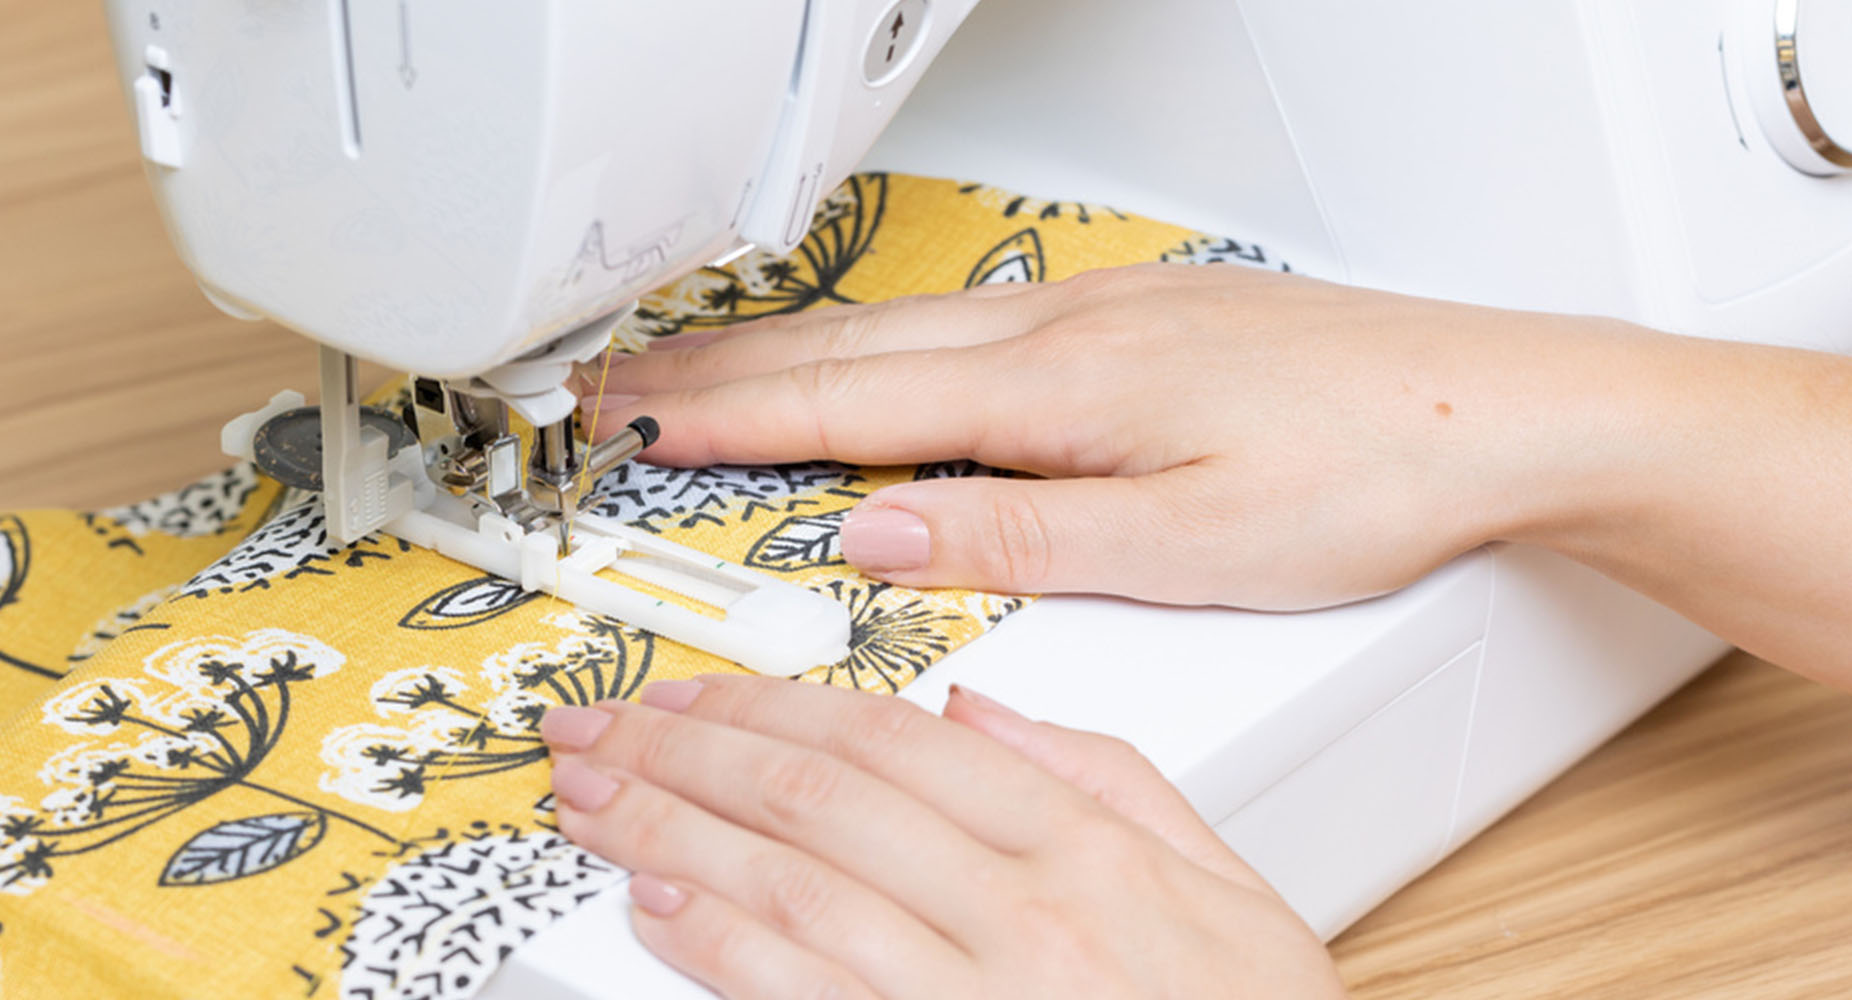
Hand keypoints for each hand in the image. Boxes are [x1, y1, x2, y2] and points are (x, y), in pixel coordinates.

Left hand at [539, 676, 1345, 999]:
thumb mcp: (1234, 897)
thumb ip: (1114, 782)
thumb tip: (981, 705)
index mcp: (1091, 855)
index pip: (898, 743)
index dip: (777, 706)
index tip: (699, 691)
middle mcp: (1025, 918)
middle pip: (821, 799)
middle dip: (690, 750)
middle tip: (603, 727)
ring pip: (792, 884)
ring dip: (672, 830)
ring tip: (596, 798)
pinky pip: (804, 997)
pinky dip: (718, 945)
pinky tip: (655, 903)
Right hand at [588, 264, 1652, 609]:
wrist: (1499, 408)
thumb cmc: (1370, 475)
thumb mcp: (1194, 547)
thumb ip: (1024, 539)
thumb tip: (882, 533)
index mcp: (1061, 390)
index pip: (851, 404)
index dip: (728, 418)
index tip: (632, 424)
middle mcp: (1066, 328)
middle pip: (852, 347)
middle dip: (720, 370)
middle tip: (616, 387)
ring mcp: (1099, 307)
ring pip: (903, 322)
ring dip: (788, 348)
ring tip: (704, 368)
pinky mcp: (1135, 311)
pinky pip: (961, 316)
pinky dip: (876, 336)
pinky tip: (870, 353)